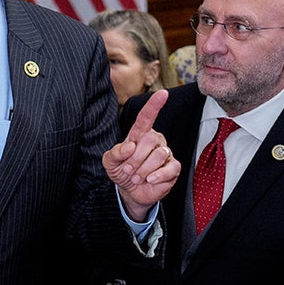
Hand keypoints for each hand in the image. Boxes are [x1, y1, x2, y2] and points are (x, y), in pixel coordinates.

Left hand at [103, 90, 180, 219]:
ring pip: (159, 155)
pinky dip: (158, 176)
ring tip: (137, 176)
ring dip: (143, 170)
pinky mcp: (173, 168)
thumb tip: (130, 146)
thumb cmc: (121, 171)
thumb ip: (115, 152)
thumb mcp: (110, 162)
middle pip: (149, 140)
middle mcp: (155, 141)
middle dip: (135, 158)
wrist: (130, 191)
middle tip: (128, 169)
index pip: (146, 118)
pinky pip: (170, 168)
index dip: (154, 106)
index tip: (163, 93)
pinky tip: (150, 180)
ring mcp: (166, 154)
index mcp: (139, 135)